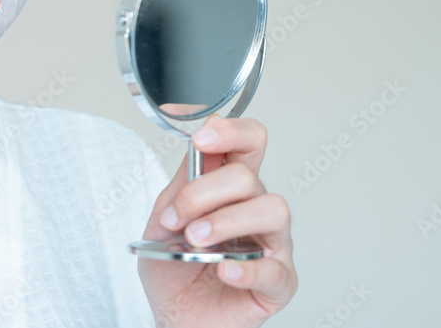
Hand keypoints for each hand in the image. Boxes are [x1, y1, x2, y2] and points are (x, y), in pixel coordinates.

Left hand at [139, 113, 297, 327]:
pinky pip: (274, 269)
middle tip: (178, 218)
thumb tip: (194, 148)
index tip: (203, 138)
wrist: (174, 317)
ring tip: (197, 241)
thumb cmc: (173, 270)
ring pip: (272, 210)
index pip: (249, 143)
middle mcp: (256, 210)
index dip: (231, 131)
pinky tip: (223, 269)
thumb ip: (180, 186)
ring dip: (227, 221)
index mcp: (231, 190)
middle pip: (249, 176)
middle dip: (205, 192)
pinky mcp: (278, 283)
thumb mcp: (163, 222)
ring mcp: (272, 245)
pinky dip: (246, 267)